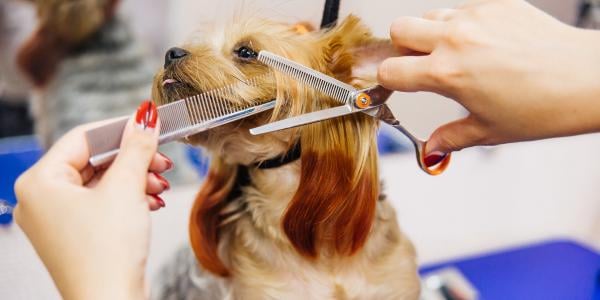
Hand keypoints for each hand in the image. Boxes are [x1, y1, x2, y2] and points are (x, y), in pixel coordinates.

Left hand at [14, 101, 171, 299]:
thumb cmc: (107, 253)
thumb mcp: (126, 187)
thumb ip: (137, 146)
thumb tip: (145, 116)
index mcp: (40, 182)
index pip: (83, 137)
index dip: (121, 128)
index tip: (149, 123)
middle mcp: (42, 199)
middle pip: (95, 160)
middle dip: (134, 159)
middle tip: (161, 158)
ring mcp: (58, 219)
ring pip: (103, 181)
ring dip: (136, 179)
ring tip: (160, 184)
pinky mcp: (77, 234)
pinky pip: (103, 202)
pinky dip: (129, 198)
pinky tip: (151, 201)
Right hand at [378, 0, 599, 156]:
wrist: (587, 79)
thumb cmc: (544, 106)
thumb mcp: (489, 130)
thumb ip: (450, 138)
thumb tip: (432, 151)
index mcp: (447, 73)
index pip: (390, 69)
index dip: (387, 80)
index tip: (394, 85)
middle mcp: (456, 39)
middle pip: (399, 28)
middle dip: (401, 47)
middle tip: (420, 64)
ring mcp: (477, 17)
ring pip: (430, 15)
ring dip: (431, 33)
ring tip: (455, 54)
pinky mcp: (497, 4)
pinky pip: (463, 9)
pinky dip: (463, 25)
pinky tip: (484, 44)